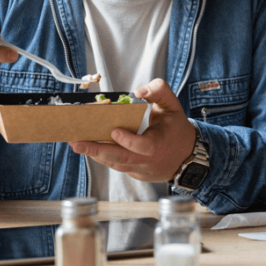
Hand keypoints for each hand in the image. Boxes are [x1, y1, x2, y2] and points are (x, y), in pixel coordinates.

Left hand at [69, 78, 196, 182]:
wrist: (188, 157)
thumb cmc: (177, 129)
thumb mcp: (173, 106)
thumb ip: (159, 92)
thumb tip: (138, 91)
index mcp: (159, 144)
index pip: (142, 146)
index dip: (128, 140)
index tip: (114, 131)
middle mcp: (148, 161)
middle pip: (120, 159)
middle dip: (96, 150)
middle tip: (76, 142)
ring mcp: (141, 170)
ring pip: (115, 164)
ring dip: (95, 154)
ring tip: (76, 144)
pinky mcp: (135, 174)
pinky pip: (117, 165)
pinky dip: (103, 157)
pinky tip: (90, 147)